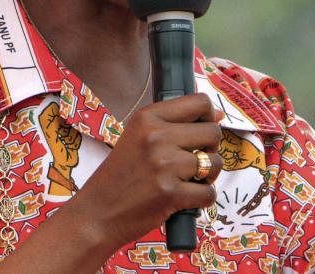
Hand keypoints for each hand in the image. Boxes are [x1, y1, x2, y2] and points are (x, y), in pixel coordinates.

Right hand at [67, 93, 223, 249]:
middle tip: (194, 161)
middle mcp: (156, 136)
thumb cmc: (119, 176)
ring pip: (215, 163)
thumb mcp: (138, 138)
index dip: (208, 117)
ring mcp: (164, 165)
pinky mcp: (170, 193)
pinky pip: (209, 192)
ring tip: (188, 181)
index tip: (201, 131)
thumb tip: (218, 115)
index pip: (200, 102)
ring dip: (208, 176)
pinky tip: (184, 199)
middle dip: (211, 149)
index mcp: (147, 117)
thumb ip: (174, 125)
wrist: (96, 213)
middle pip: (212, 132)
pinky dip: (202, 200)